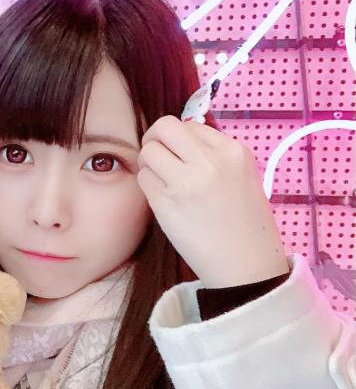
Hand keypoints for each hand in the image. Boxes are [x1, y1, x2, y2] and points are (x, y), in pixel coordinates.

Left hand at [137, 116, 287, 287]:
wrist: (245, 264)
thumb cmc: (244, 223)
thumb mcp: (244, 176)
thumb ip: (215, 155)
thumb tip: (182, 137)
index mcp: (233, 152)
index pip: (190, 125)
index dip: (179, 138)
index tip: (180, 155)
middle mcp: (210, 161)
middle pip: (164, 128)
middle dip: (155, 139)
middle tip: (157, 156)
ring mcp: (186, 182)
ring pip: (148, 152)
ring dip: (149, 164)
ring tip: (162, 182)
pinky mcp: (166, 203)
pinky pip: (142, 179)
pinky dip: (147, 185)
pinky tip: (162, 199)